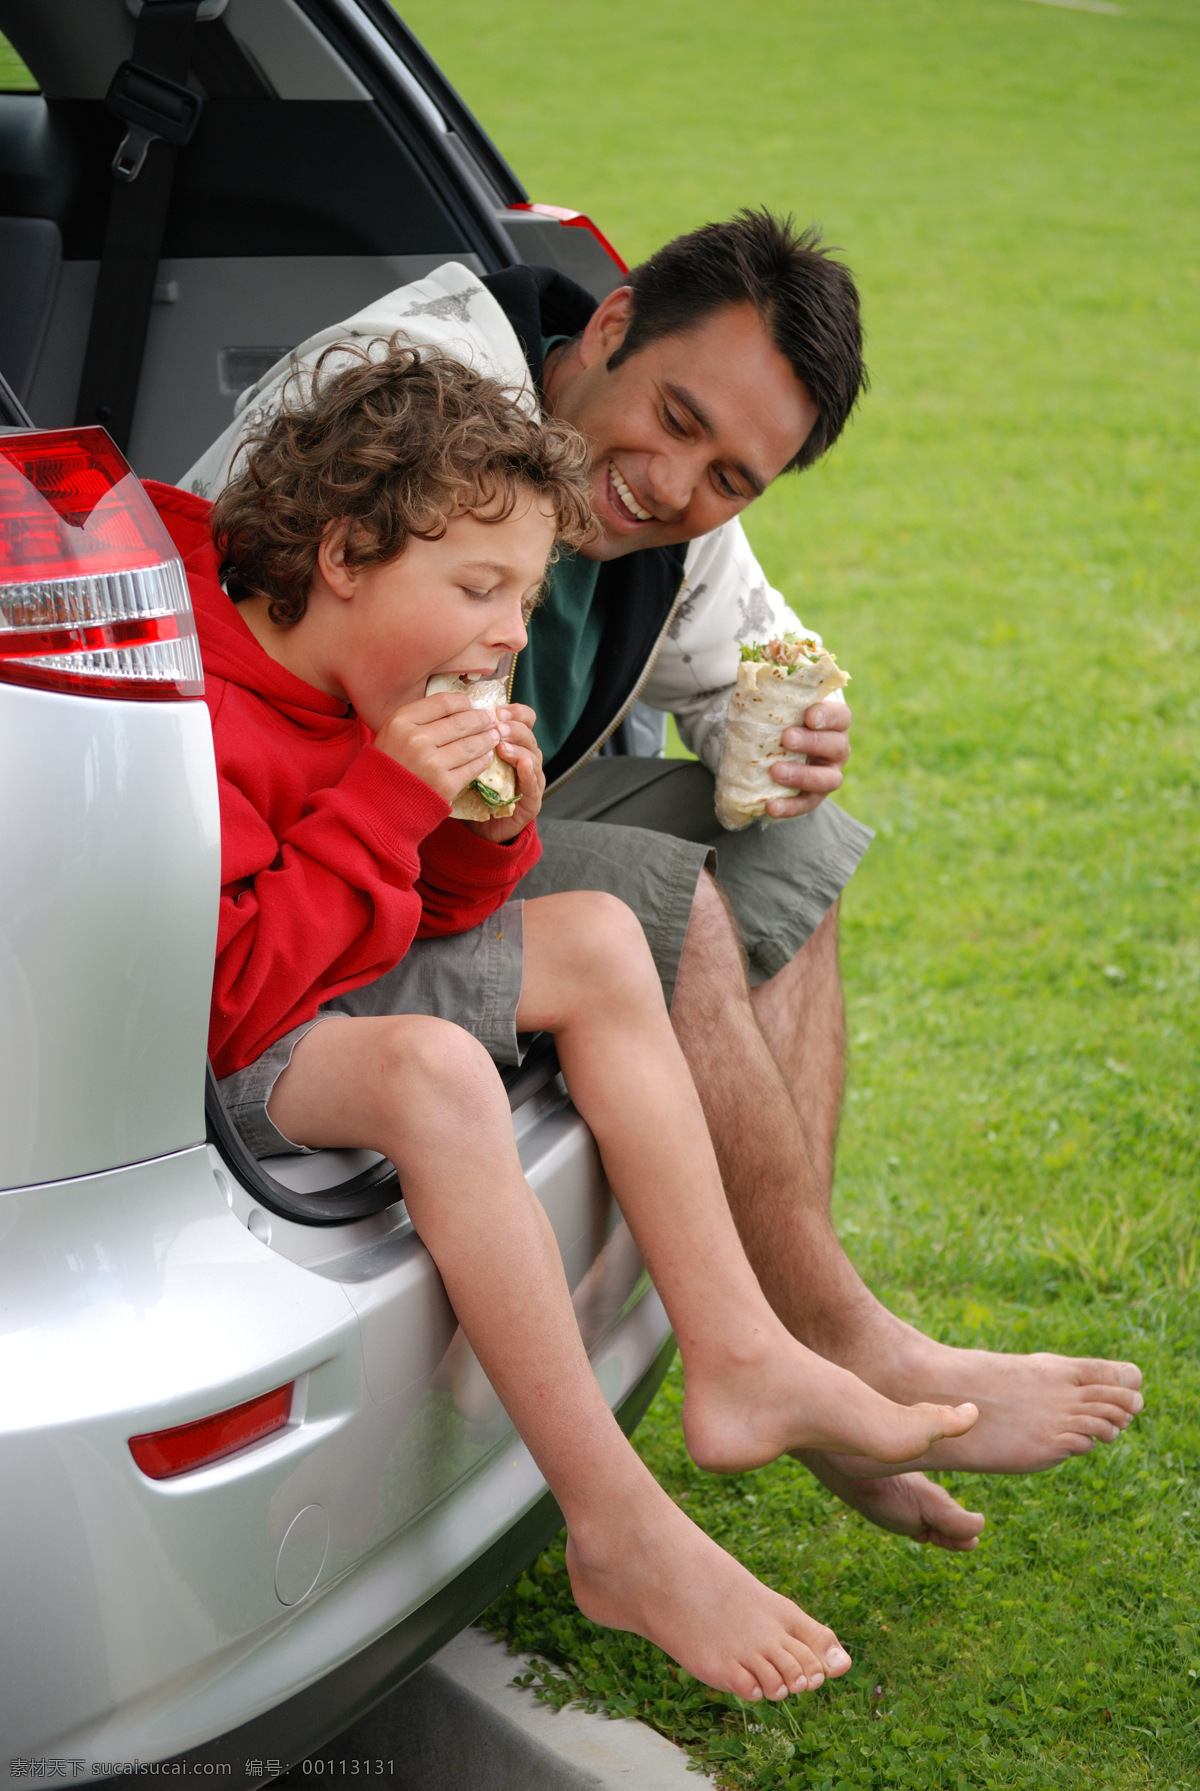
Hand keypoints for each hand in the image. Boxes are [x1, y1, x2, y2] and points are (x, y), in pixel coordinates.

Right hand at [374, 690, 500, 804]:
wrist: (376, 808)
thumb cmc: (385, 768)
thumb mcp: (391, 734)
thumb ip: (418, 720)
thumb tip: (457, 707)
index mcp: (401, 722)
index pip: (443, 703)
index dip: (463, 702)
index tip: (471, 704)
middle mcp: (416, 740)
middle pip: (461, 722)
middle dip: (481, 719)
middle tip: (490, 719)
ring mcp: (432, 764)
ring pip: (471, 744)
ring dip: (487, 739)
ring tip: (493, 736)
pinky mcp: (445, 785)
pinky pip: (472, 768)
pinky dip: (483, 760)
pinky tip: (486, 756)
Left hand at [463, 702, 544, 841]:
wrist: (481, 829)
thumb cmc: (473, 790)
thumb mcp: (468, 760)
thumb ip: (467, 741)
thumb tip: (450, 715)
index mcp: (514, 744)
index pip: (525, 719)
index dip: (515, 712)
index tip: (497, 710)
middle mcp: (527, 758)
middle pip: (528, 735)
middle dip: (513, 728)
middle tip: (496, 727)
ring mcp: (532, 780)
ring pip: (533, 757)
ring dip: (518, 749)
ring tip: (502, 746)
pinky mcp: (532, 802)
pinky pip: (534, 784)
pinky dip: (529, 773)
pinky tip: (522, 765)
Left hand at [765, 699, 851, 817]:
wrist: (774, 745)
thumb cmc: (781, 718)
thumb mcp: (779, 702)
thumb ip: (773, 689)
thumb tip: (754, 668)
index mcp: (833, 722)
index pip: (841, 717)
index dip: (828, 716)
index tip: (809, 715)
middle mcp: (837, 748)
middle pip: (836, 746)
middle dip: (812, 742)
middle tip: (787, 738)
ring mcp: (828, 773)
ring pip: (828, 779)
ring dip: (803, 776)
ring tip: (776, 771)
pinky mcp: (814, 795)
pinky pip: (807, 804)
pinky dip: (790, 807)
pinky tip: (770, 806)